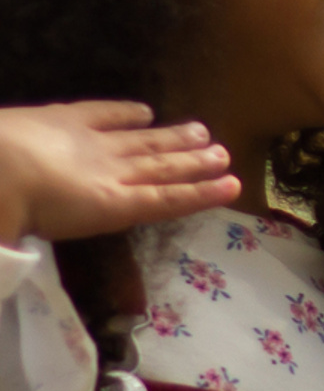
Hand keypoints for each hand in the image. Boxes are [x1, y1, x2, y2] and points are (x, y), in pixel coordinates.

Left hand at [0, 103, 237, 247]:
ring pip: (142, 140)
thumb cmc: (8, 213)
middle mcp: (111, 173)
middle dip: (196, 163)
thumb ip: (39, 255)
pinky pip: (103, 113)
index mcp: (109, 206)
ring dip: (174, 137)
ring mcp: (90, 142)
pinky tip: (145, 111)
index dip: (200, 195)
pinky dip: (126, 112)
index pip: (165, 200)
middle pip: (162, 167)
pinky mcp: (64, 118)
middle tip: (226, 155)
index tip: (233, 187)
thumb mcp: (29, 242)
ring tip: (203, 133)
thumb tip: (48, 279)